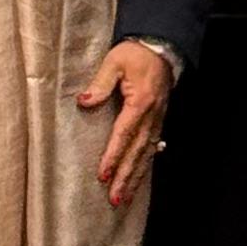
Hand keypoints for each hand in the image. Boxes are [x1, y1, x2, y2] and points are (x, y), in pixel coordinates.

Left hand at [77, 38, 174, 210]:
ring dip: (136, 177)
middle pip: (137, 151)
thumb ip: (100, 83)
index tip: (103, 174)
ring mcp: (158, 119)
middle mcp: (152, 115)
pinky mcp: (159, 120)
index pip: (124, 134)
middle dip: (126, 177)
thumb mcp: (115, 61)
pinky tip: (138, 179)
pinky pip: (152, 148)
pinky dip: (145, 166)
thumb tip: (84, 102)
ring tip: (124, 198)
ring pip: (146, 154)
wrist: (162, 46)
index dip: (113, 155)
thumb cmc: (135, 53)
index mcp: (140, 102)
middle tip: (114, 199)